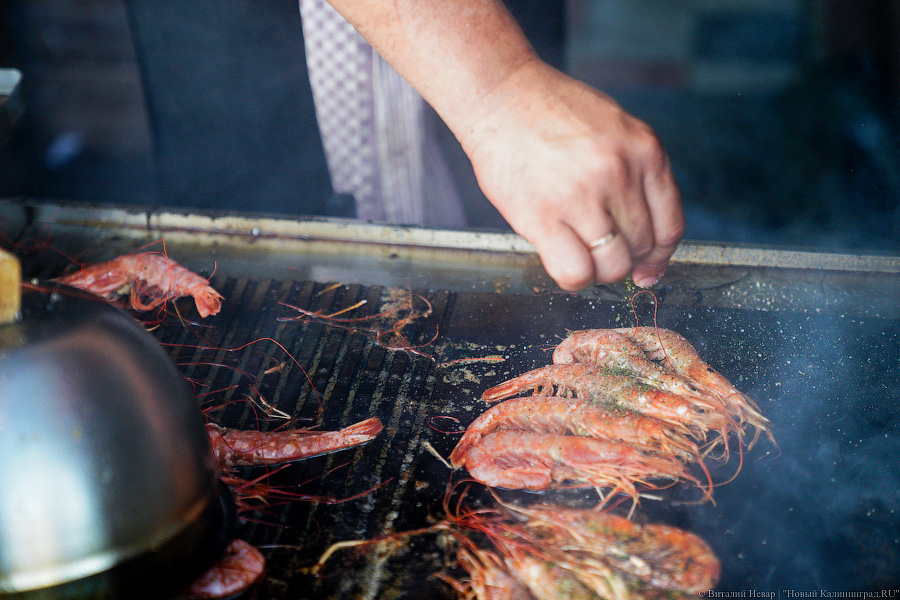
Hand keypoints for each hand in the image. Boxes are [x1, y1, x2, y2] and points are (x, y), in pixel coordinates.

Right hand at [458, 60, 684, 290]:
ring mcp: (582, 196)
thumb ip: (635, 174)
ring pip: (611, 266)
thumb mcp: (615, 129)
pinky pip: (574, 272)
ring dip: (597, 270)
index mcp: (644, 150)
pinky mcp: (544, 216)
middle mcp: (619, 173)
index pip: (670, 225)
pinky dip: (573, 277)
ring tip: (578, 252)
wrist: (500, 96)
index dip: (660, 256)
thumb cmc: (551, 112)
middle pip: (641, 247)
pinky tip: (561, 258)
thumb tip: (643, 237)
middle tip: (599, 250)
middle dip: (623, 258)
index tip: (647, 268)